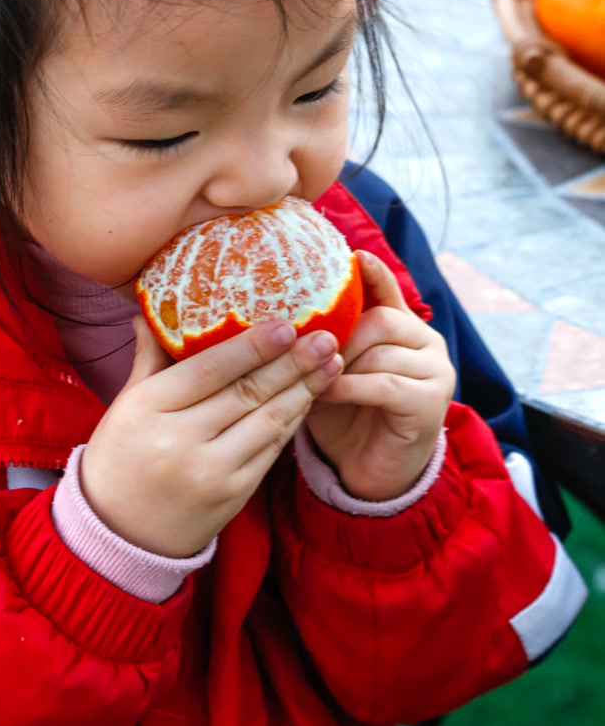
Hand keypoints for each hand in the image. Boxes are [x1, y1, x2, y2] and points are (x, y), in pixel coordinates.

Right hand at [80, 316, 343, 557]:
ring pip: (267, 421)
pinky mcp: (233, 495)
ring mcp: (211, 472)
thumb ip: (149, 359)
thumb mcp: (125, 404)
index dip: (252, 346)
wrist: (117, 535)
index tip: (286, 323)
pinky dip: (292, 421)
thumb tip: (151, 311)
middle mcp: (181, 440)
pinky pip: (271, 450)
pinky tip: (310, 397)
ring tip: (330, 362)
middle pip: (247, 392)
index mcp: (148, 408)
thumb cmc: (118, 458)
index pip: (209, 369)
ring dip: (304, 389)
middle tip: (324, 336)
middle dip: (292, 362)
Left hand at [306, 250, 455, 501]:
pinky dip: (350, 388)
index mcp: (402, 327)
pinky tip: (327, 395)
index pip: (388, 290)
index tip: (354, 255)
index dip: (373, 273)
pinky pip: (386, 383)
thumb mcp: (329, 367)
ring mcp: (436, 371)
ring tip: (313, 381)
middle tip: (308, 357)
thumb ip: (325, 338)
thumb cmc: (343, 413)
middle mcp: (426, 342)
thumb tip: (289, 310)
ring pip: (382, 352)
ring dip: (340, 367)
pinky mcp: (433, 402)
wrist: (365, 470)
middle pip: (381, 320)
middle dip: (340, 338)